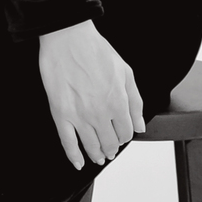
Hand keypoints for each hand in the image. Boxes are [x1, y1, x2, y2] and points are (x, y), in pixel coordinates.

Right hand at [38, 20, 145, 170]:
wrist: (68, 38)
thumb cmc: (95, 50)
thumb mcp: (125, 72)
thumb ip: (136, 101)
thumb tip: (140, 126)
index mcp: (118, 102)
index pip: (126, 132)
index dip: (125, 136)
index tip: (121, 135)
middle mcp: (100, 113)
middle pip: (110, 143)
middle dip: (112, 148)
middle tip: (110, 148)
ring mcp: (79, 116)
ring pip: (91, 146)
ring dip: (97, 154)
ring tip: (99, 156)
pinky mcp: (61, 114)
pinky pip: (67, 143)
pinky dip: (74, 156)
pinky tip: (78, 162)